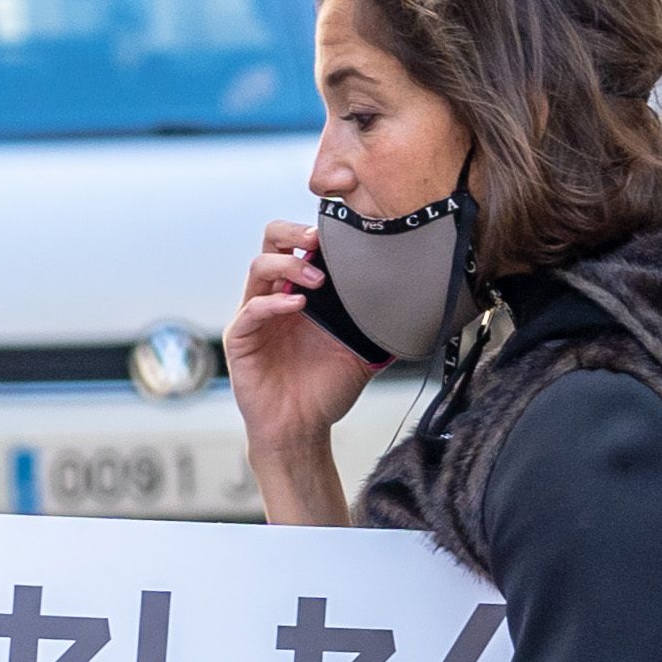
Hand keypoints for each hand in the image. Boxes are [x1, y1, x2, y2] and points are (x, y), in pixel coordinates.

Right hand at [227, 219, 371, 525]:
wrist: (302, 429)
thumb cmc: (325, 390)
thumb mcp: (361, 351)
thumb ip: (380, 327)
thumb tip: (420, 309)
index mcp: (299, 292)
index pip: (299, 245)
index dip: (315, 232)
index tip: (343, 232)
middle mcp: (274, 296)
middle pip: (271, 243)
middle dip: (295, 234)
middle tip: (319, 241)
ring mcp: (254, 315)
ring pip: (259, 267)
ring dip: (288, 264)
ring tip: (316, 278)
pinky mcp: (240, 339)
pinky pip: (251, 310)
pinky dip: (273, 302)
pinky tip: (297, 303)